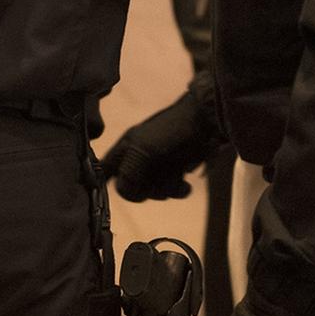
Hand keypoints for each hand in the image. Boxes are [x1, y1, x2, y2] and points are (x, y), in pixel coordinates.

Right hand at [100, 74, 225, 201]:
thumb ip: (128, 174)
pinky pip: (171, 189)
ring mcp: (157, 164)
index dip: (106, 183)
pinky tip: (186, 185)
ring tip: (179, 182)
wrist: (208, 122)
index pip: (106, 169)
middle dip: (147, 189)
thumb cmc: (172, 132)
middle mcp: (138, 157)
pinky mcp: (175, 169)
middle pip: (132, 186)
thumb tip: (125, 193)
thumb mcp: (144, 151)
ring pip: (153, 190)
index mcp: (126, 148)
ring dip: (166, 190)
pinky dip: (178, 190)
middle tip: (159, 183)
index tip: (118, 192)